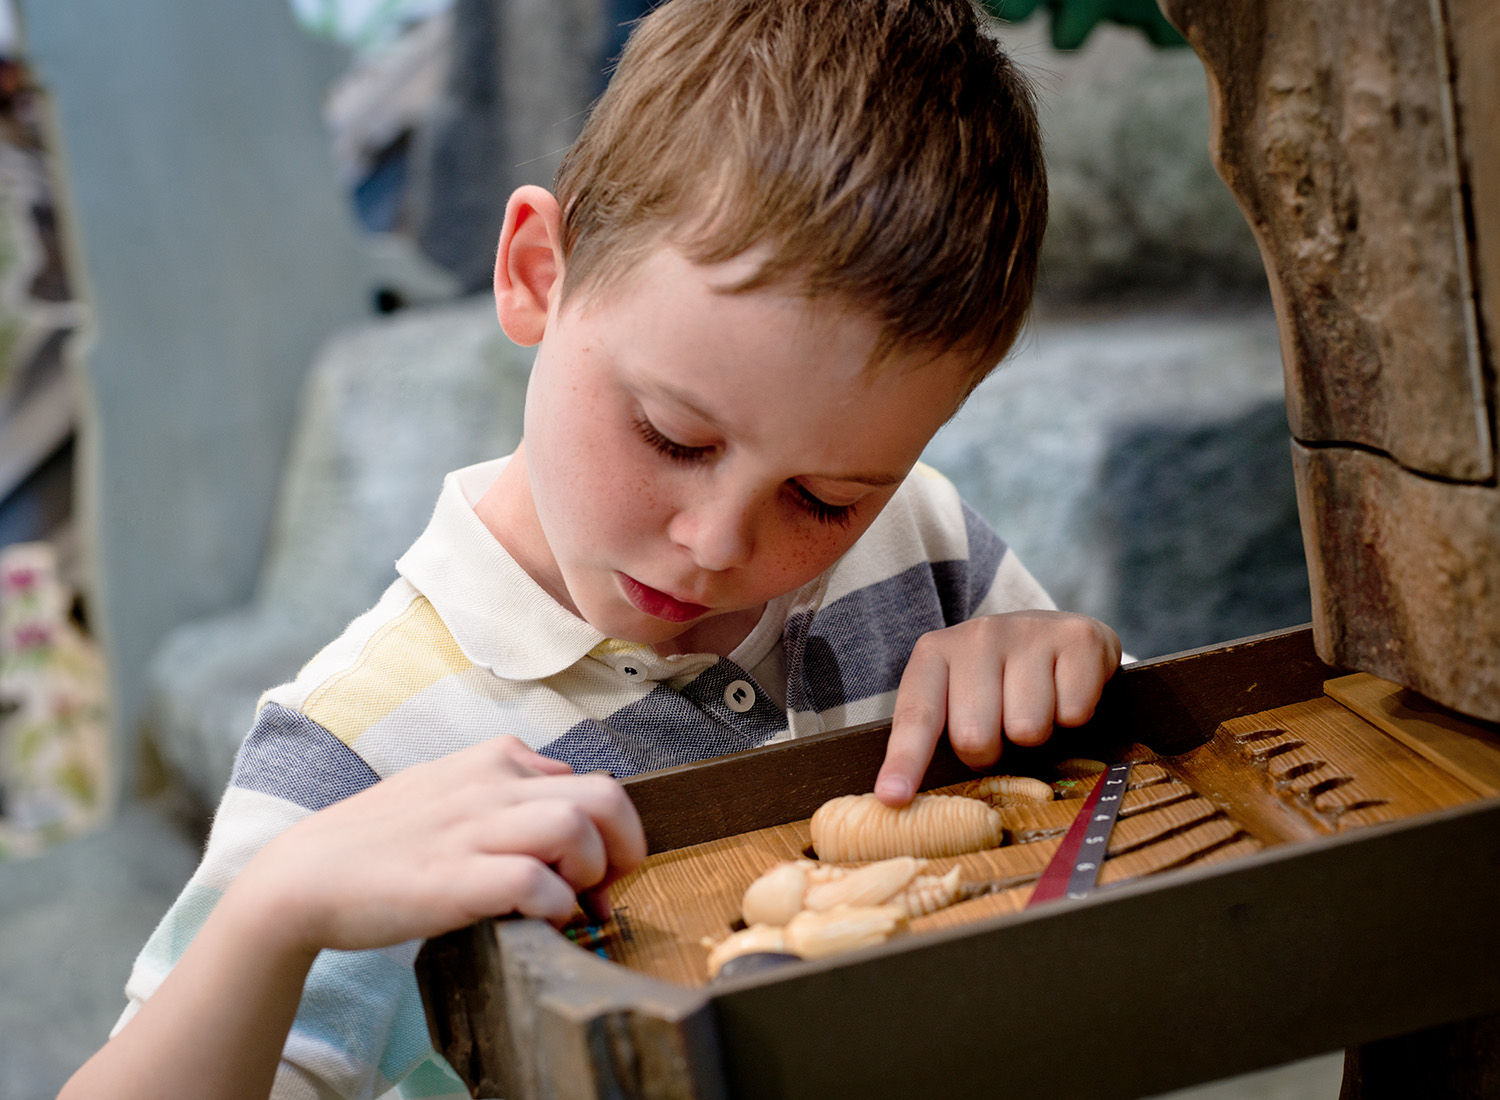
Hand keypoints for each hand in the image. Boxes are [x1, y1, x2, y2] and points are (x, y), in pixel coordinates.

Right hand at [236, 736, 646, 956]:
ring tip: (571, 902)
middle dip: (625, 849)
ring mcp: (471, 832)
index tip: (601, 868)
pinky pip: (533, 885)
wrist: (305, 875)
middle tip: (606, 887)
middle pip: (604, 797)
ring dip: (590, 874)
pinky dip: (553, 907)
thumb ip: (508, 780)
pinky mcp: (452, 881)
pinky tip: (541, 921)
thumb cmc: (383, 837)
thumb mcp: (449, 784)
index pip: (593, 780)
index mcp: (495, 760)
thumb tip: (566, 785)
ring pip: (575, 831)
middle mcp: (490, 786)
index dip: (613, 830)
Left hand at [874, 611, 1121, 805]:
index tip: (894, 797)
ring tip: (1039, 705)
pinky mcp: (1078, 636)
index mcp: (936, 653)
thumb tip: (899, 799)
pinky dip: (1075, 717)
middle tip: (1003, 728)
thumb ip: (931, 739)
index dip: (905, 760)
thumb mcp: (959, 697)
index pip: (917, 716)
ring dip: (1038, 734)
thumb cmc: (1003, 681)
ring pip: (1028, 729)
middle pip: (975, 737)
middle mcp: (978, 635)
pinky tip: (1067, 690)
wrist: (1063, 635)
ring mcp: (1028, 631)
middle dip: (992, 751)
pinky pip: (1073, 713)